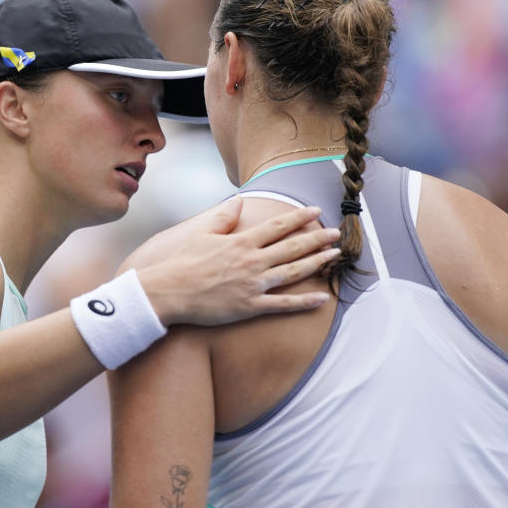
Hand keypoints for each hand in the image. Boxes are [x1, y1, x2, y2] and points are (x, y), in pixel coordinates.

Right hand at [135, 198, 340, 325]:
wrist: (170, 291)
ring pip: (293, 272)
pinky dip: (304, 302)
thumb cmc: (184, 263)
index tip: (316, 211)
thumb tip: (238, 201)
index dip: (299, 218)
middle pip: (292, 247)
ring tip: (335, 257)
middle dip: (317, 239)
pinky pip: (283, 304)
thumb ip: (224, 217)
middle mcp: (252, 261)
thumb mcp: (203, 233)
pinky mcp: (250, 306)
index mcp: (242, 241)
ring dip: (317, 263)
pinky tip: (322, 298)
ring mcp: (254, 284)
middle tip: (337, 234)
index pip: (278, 226)